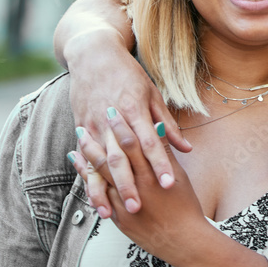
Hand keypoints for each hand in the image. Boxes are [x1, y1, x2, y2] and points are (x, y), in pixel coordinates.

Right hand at [66, 28, 190, 214]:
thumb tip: (186, 148)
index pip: (149, 141)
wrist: (93, 55)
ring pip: (100, 162)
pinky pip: (85, 158)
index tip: (168, 185)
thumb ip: (167, 123)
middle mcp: (112, 118)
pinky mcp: (81, 127)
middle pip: (122, 156)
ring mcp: (94, 124)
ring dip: (106, 188)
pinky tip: (93, 196)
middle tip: (140, 208)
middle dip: (129, 184)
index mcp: (134, 108)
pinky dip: (88, 178)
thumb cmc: (127, 74)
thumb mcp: (152, 93)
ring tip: (112, 212)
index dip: (159, 164)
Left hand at [71, 111, 208, 265]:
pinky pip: (99, 195)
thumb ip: (164, 151)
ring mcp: (126, 203)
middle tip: (86, 121)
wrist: (185, 240)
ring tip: (78, 140)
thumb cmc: (185, 205)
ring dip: (87, 156)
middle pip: (112, 157)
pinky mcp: (120, 218)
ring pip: (101, 175)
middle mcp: (137, 186)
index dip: (121, 125)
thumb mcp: (178, 175)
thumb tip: (156, 127)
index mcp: (153, 173)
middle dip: (98, 138)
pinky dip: (89, 179)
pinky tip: (80, 166)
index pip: (133, 143)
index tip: (111, 110)